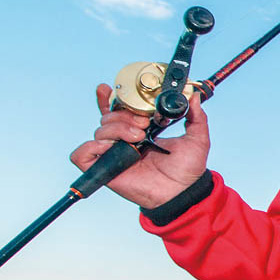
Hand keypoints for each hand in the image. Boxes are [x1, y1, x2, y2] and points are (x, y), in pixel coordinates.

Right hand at [69, 84, 210, 208]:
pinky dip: (90, 147)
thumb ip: (197, 117)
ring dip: (117, 129)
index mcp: (141, 130)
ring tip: (137, 138)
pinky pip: (82, 155)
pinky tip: (110, 147)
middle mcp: (124, 140)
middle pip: (108, 117)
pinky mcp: (105, 170)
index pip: (117, 111)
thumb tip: (195, 97)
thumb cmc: (188, 169)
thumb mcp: (196, 138)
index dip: (108, 98)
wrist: (182, 192)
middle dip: (124, 115)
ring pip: (99, 131)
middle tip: (144, 125)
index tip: (107, 87)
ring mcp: (114, 154)